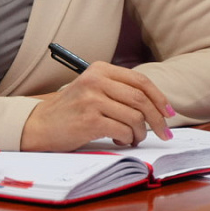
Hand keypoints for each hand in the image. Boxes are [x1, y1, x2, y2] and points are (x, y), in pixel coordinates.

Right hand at [21, 61, 174, 151]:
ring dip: (140, 133)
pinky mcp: (89, 120)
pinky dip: (127, 139)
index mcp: (99, 70)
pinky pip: (123, 131)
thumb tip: (156, 105)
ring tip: (133, 138)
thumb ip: (118, 90)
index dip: (159, 98)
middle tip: (164, 133)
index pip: (140, 81)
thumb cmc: (70, 111)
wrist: (40, 125)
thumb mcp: (92, 90)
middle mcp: (95, 81)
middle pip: (141, 99)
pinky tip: (120, 140)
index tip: (169, 113)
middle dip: (158, 119)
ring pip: (135, 117)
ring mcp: (92, 100)